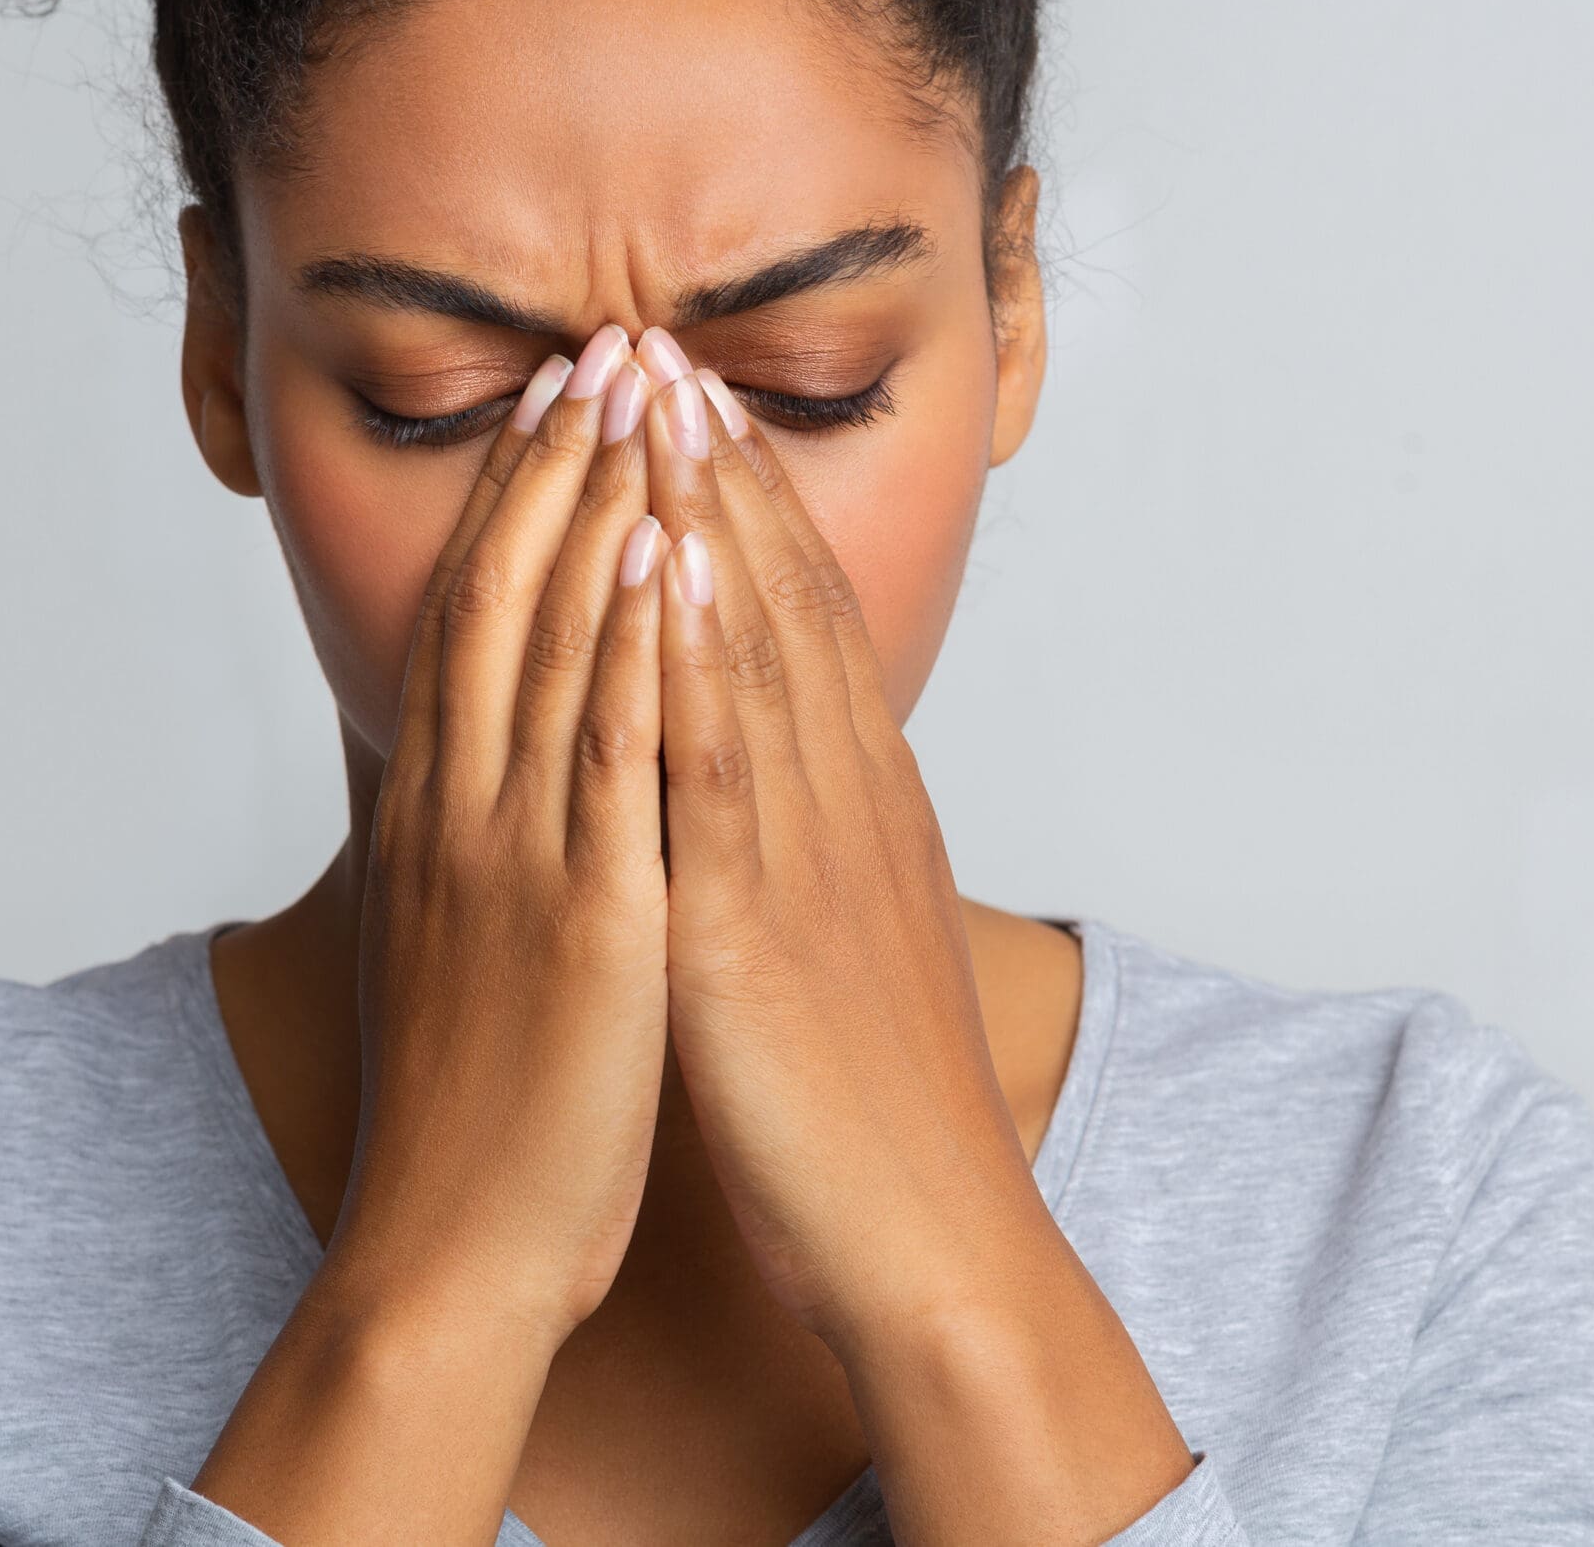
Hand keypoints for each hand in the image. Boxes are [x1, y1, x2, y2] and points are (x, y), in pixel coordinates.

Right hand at [331, 324, 672, 1342]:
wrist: (454, 1253)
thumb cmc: (476, 1113)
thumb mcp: (459, 948)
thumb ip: (479, 847)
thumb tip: (499, 781)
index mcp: (439, 819)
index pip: (471, 621)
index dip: (512, 502)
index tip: (556, 403)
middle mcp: (462, 813)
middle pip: (501, 600)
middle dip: (553, 464)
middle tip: (599, 344)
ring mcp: (515, 857)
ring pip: (548, 646)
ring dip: (595, 506)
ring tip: (637, 391)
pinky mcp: (583, 918)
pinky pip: (607, 753)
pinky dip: (629, 642)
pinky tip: (659, 550)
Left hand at [632, 335, 1040, 1342]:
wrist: (935, 1246)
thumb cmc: (879, 1114)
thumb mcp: (849, 949)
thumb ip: (815, 854)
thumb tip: (780, 795)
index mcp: (860, 813)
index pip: (808, 626)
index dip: (754, 508)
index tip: (703, 406)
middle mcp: (847, 807)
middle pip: (786, 607)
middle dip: (724, 470)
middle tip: (668, 347)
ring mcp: (811, 856)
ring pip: (759, 652)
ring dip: (705, 515)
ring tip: (659, 396)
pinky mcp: (764, 926)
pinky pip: (726, 767)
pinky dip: (696, 654)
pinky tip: (661, 563)